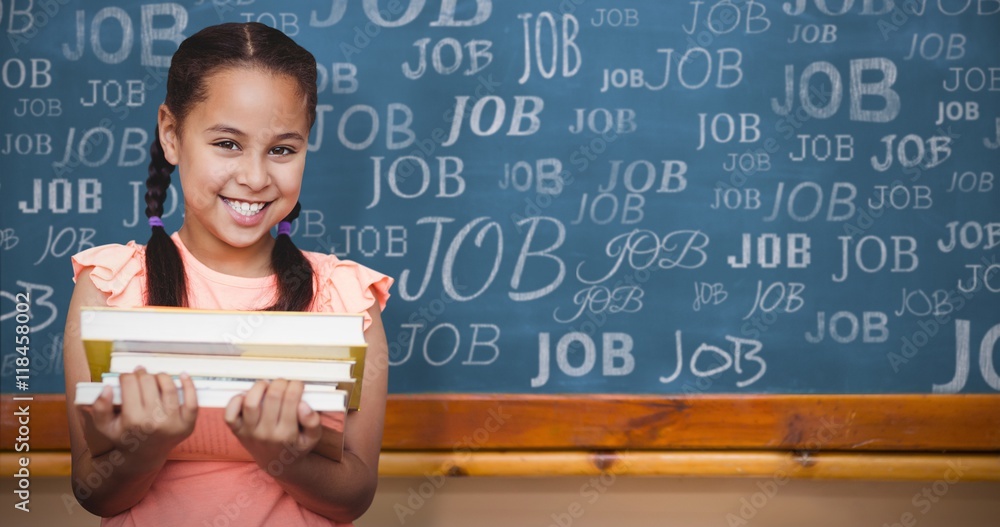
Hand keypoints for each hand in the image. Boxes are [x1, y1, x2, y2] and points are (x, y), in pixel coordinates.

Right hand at [77, 367, 198, 461]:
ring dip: (161, 376)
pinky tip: (183, 375)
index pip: (130, 384)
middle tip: (139, 374)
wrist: (144, 455)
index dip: (126, 376)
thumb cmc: (124, 436)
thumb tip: (107, 388)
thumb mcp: (105, 426)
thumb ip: (100, 408)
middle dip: (142, 374)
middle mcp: (154, 421)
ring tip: (155, 376)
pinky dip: (189, 385)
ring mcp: (173, 423)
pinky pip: (192, 401)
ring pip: (169, 387)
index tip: (125, 377)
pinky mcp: (188, 424)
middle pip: (148, 383)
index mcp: (133, 420)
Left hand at [223, 379, 321, 468]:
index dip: (296, 386)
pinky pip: (229, 415)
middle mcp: (266, 433)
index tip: (298, 385)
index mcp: (286, 434)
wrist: (277, 463)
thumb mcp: (312, 438)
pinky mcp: (237, 431)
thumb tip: (303, 405)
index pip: (291, 400)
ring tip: (267, 386)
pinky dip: (235, 401)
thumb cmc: (296, 446)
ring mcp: (249, 433)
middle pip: (272, 397)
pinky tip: (247, 397)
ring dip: (260, 387)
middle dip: (281, 383)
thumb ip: (313, 421)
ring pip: (250, 402)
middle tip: (285, 384)